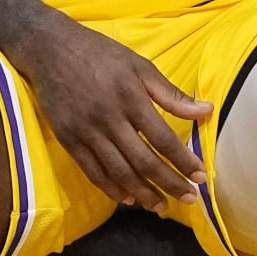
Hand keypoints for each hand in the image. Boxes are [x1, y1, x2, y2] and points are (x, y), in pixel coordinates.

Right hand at [22, 16, 212, 211]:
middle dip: (168, 183)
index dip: (182, 161)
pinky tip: (128, 198)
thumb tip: (206, 111)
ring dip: (143, 193)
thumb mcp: (139, 65)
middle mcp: (109, 118)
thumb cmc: (100, 53)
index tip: (200, 177)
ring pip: (119, 172)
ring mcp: (86, 132)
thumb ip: (171, 93)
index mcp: (131, 97)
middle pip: (143, 161)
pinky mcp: (68, 139)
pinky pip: (92, 171)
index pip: (162, 138)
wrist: (49, 48)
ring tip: (161, 207)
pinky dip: (111, 188)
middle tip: (188, 199)